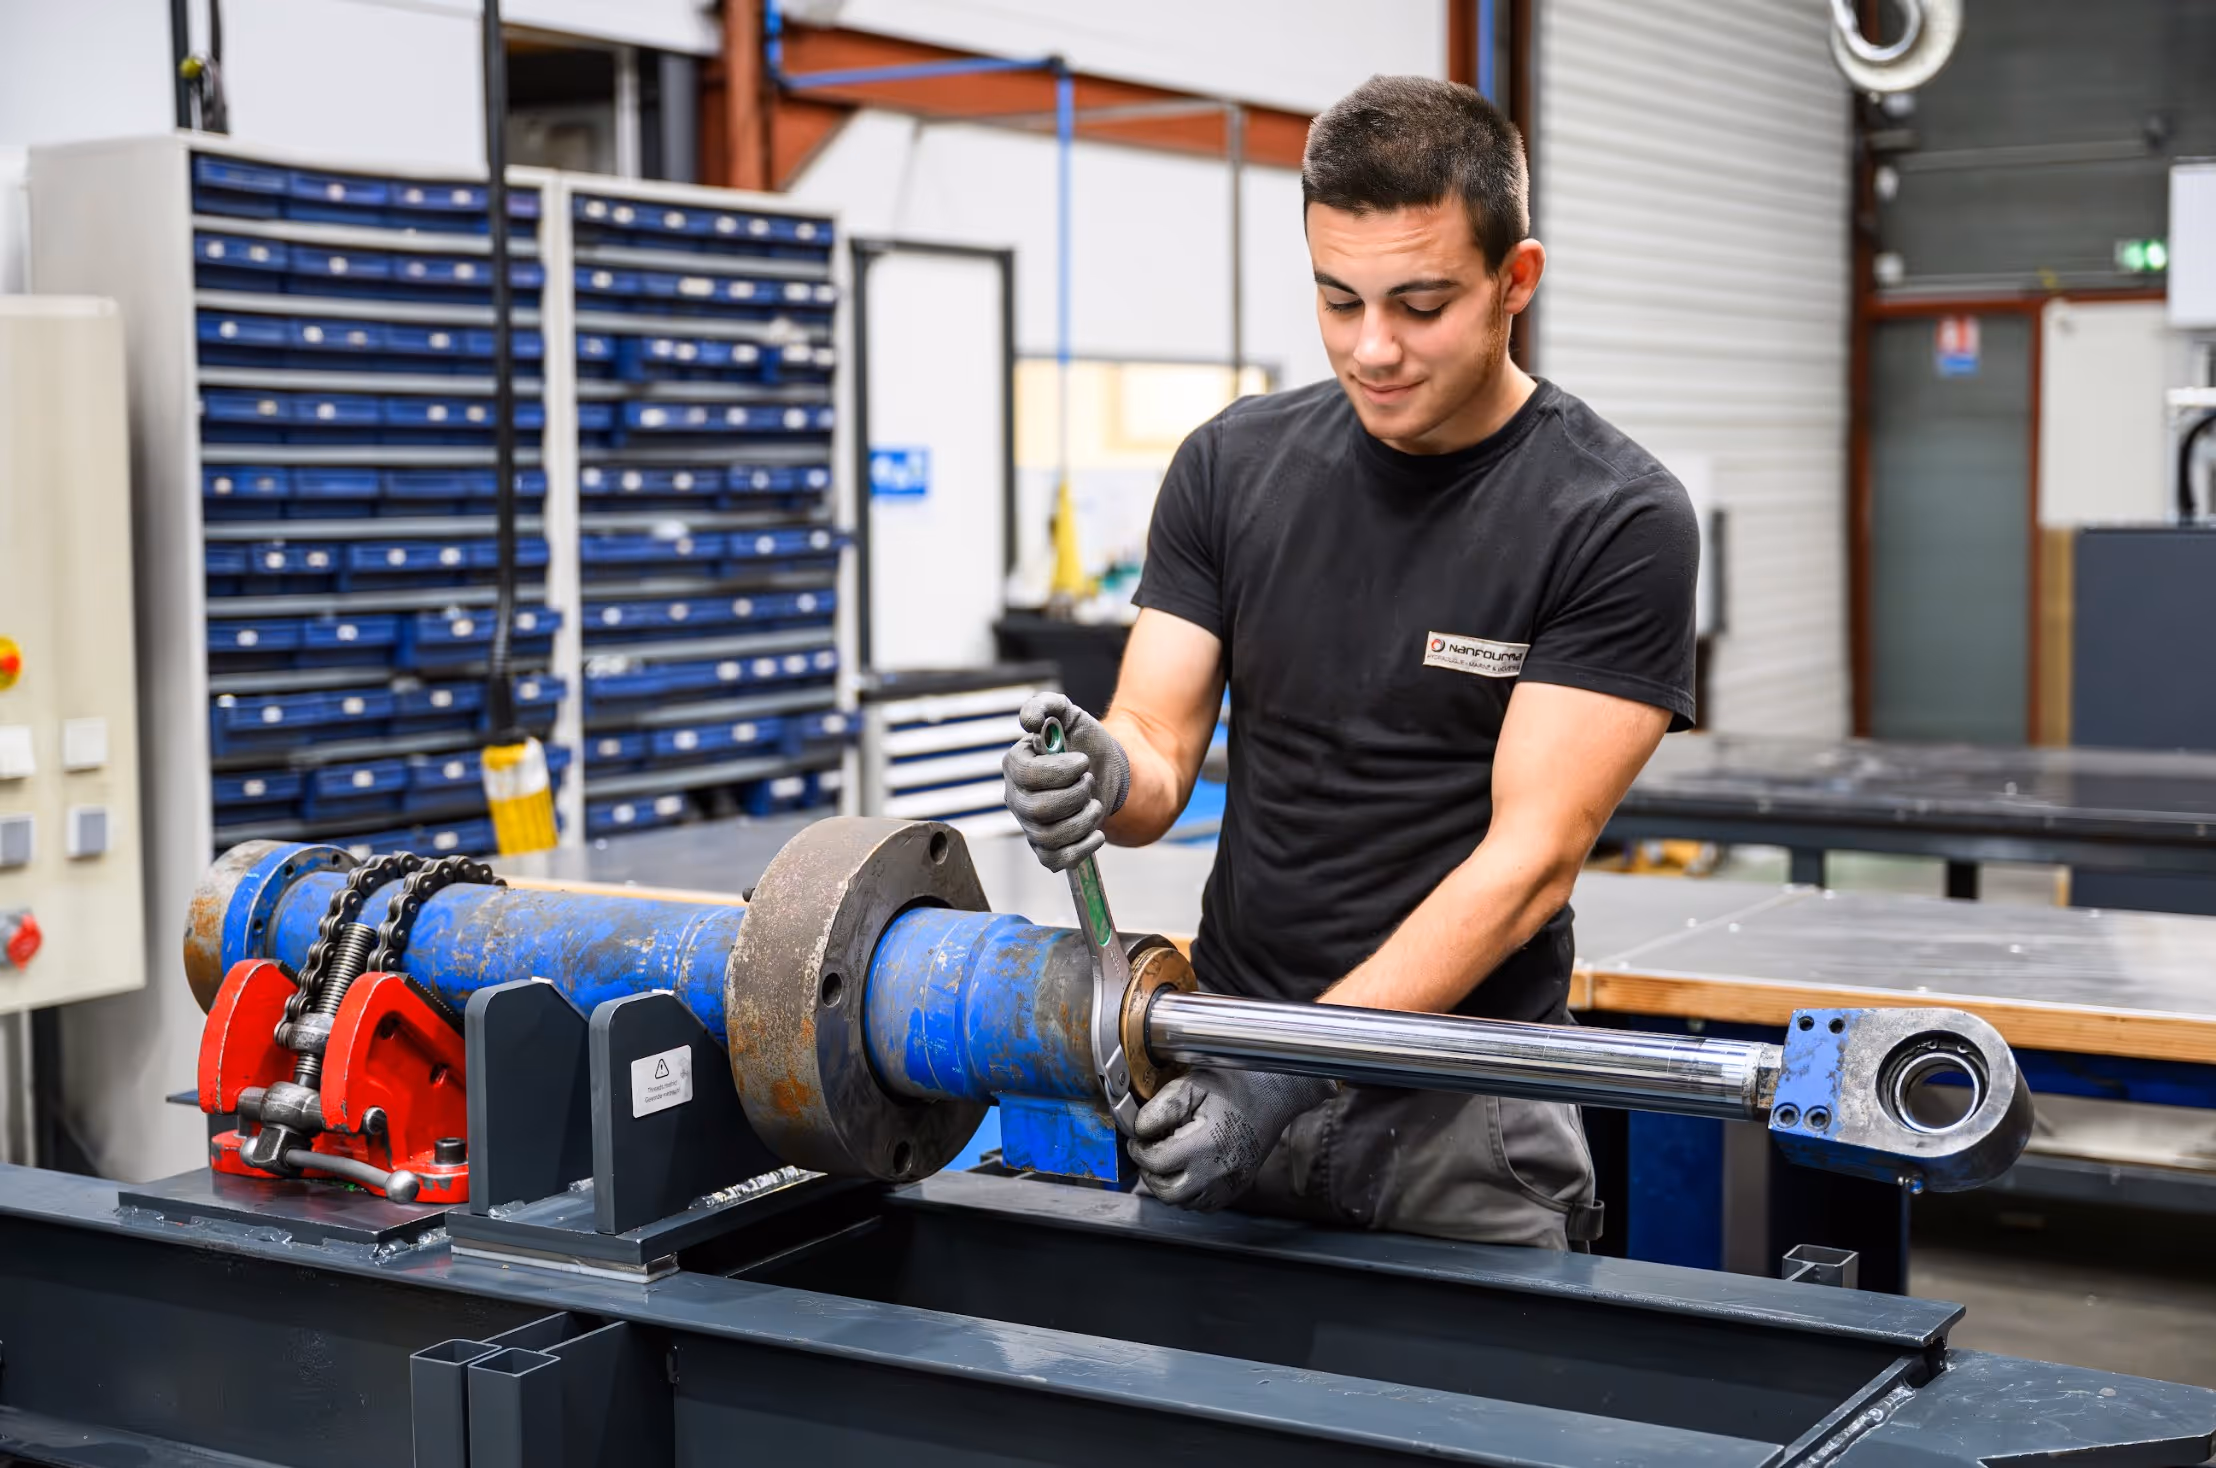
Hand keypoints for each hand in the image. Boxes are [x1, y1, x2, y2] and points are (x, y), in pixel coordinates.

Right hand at [1002, 692, 1131, 872]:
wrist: (1106, 767)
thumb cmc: (1083, 740)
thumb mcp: (1068, 712)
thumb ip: (1047, 705)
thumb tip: (1029, 720)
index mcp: (1016, 765)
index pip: (1027, 776)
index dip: (1060, 771)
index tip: (1083, 761)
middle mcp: (1017, 797)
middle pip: (1037, 810)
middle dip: (1074, 795)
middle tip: (1090, 781)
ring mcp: (1030, 825)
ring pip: (1048, 836)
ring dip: (1082, 821)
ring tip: (1095, 804)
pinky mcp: (1047, 846)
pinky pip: (1054, 860)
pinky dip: (1080, 850)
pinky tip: (1097, 834)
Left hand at [1127, 1068, 1336, 1210]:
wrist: (1276, 1094)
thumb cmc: (1238, 1085)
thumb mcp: (1196, 1083)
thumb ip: (1164, 1106)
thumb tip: (1139, 1127)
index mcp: (1207, 1144)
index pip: (1156, 1163)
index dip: (1139, 1151)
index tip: (1137, 1139)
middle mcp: (1220, 1171)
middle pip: (1167, 1193)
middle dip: (1150, 1173)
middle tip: (1148, 1151)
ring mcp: (1230, 1184)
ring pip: (1184, 1202)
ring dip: (1167, 1184)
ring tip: (1168, 1158)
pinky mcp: (1236, 1189)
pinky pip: (1203, 1204)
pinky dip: (1188, 1192)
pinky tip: (1188, 1168)